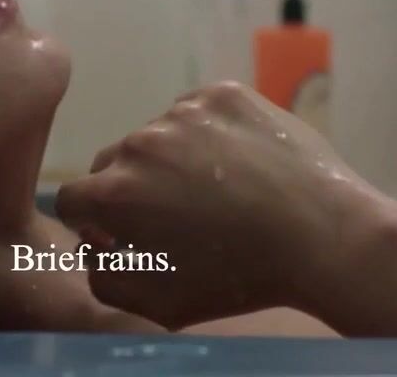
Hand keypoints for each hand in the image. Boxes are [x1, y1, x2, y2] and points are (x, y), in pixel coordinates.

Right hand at [55, 80, 391, 329]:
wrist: (322, 235)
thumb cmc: (237, 277)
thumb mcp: (157, 303)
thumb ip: (103, 276)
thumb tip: (92, 244)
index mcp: (114, 193)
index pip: (74, 200)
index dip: (95, 222)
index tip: (125, 235)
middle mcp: (140, 142)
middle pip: (114, 163)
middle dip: (133, 189)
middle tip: (178, 215)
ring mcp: (184, 112)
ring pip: (159, 136)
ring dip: (173, 159)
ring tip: (220, 190)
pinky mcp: (224, 93)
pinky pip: (198, 112)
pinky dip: (210, 134)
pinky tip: (241, 163)